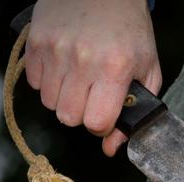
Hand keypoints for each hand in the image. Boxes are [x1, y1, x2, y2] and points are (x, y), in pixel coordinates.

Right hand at [25, 0, 161, 155]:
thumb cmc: (131, 32)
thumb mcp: (147, 71)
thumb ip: (135, 113)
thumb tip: (111, 148)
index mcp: (115, 69)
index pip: (97, 123)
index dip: (103, 126)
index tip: (107, 115)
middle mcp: (83, 60)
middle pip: (69, 118)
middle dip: (83, 115)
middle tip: (93, 98)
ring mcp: (56, 50)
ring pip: (50, 104)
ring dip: (65, 100)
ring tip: (80, 81)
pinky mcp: (37, 42)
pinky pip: (36, 84)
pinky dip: (49, 83)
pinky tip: (65, 68)